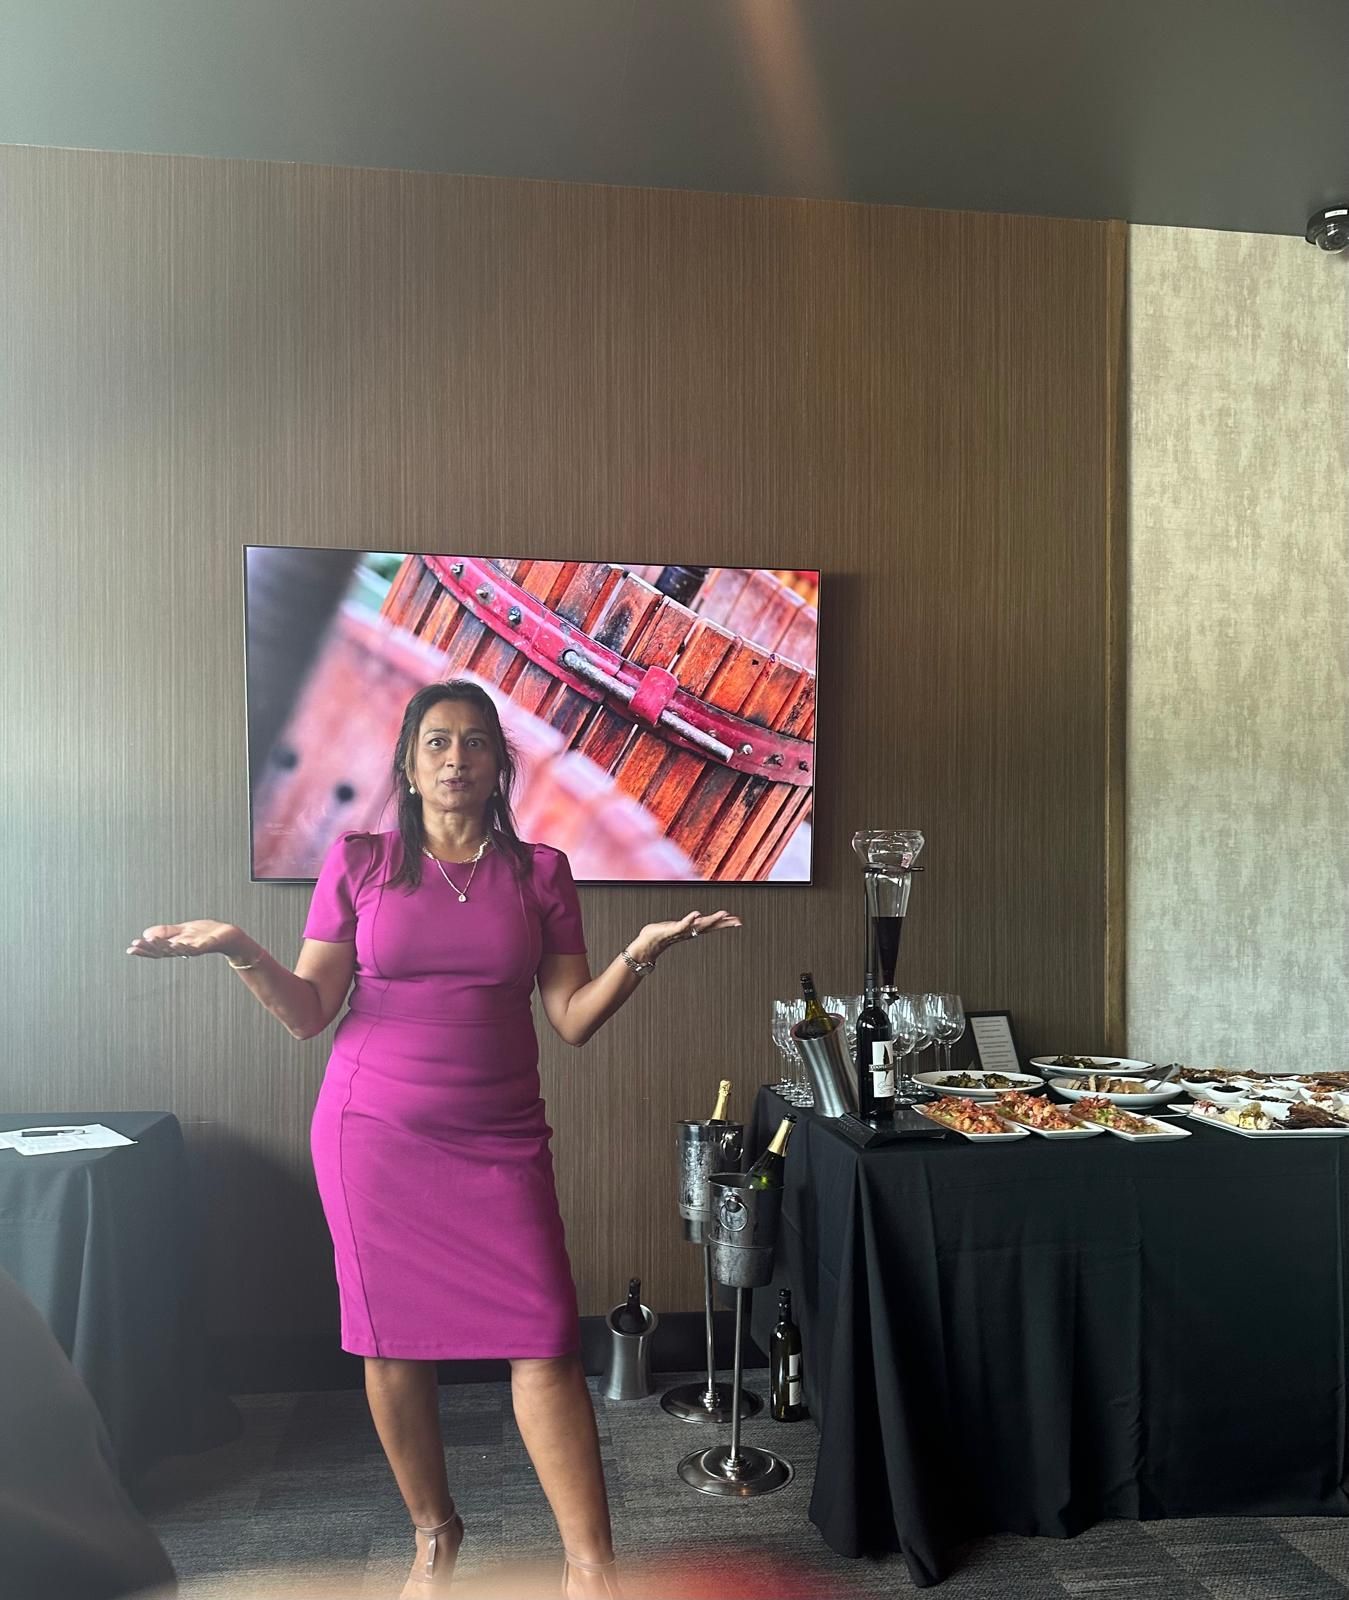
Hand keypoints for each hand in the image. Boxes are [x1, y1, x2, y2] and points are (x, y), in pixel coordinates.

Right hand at [126, 921, 252, 961]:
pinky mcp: (208, 945)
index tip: (130, 949)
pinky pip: (195, 947)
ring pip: (177, 949)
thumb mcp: (184, 931)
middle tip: (135, 945)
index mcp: (178, 945)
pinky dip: (185, 945)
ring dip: (164, 946)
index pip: (158, 949)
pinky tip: (176, 942)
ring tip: (150, 942)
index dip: (144, 950)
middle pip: (164, 950)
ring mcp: (196, 948)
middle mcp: (185, 949)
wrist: (229, 937)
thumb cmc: (207, 934)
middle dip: (149, 948)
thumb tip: (146, 934)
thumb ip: (167, 932)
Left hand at [630, 910, 741, 964]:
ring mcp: (681, 931)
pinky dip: (689, 919)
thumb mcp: (676, 927)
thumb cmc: (658, 936)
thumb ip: (686, 923)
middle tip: (736, 920)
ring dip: (711, 920)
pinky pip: (682, 924)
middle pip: (709, 926)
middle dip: (723, 922)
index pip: (711, 925)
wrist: (645, 947)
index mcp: (691, 930)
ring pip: (699, 925)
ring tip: (722, 914)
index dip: (724, 922)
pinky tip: (696, 913)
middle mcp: (688, 931)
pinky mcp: (671, 930)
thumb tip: (695, 919)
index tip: (737, 921)